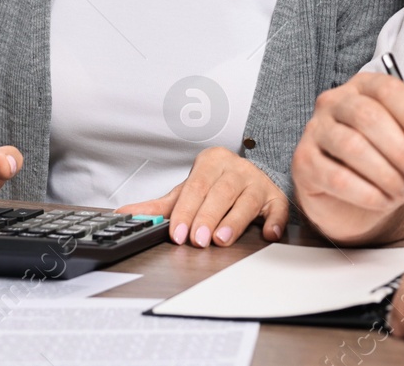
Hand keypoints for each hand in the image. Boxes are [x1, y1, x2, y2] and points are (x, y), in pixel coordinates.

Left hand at [115, 147, 286, 247]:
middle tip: (197, 240)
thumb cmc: (214, 186)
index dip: (186, 211)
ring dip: (234, 221)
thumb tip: (125, 214)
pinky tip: (268, 234)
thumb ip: (159, 206)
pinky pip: (278, 208)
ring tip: (221, 240)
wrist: (247, 176)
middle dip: (207, 217)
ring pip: (247, 199)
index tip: (178, 233)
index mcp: (212, 162)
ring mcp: (258, 181)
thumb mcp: (186, 192)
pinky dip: (274, 221)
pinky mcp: (276, 197)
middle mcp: (237, 169)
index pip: (196, 186)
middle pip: (221, 192)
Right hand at [292, 72, 403, 242]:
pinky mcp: (304, 162)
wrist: (358, 199)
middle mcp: (335, 102)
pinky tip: (382, 200)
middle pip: (368, 117)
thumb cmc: (390, 160)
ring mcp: (315, 130)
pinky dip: (367, 193)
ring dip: (386, 174)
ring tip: (401, 190)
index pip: (388, 89)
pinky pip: (337, 177)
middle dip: (401, 150)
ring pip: (352, 146)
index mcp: (365, 87)